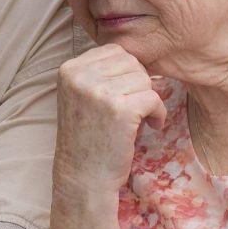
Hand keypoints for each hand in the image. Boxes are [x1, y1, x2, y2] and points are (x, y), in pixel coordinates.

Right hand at [53, 44, 167, 199]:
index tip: (124, 95)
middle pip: (130, 61)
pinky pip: (154, 97)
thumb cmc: (89, 137)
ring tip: (138, 119)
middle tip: (133, 108)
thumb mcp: (82, 96)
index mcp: (69, 69)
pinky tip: (151, 126)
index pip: (114, 50)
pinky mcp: (120, 109)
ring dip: (148, 99)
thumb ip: (100, 72)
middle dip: (138, 84)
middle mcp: (80, 76)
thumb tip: (137, 55)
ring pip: (144, 78)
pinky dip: (158, 113)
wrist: (83, 178)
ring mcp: (99, 91)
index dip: (127, 72)